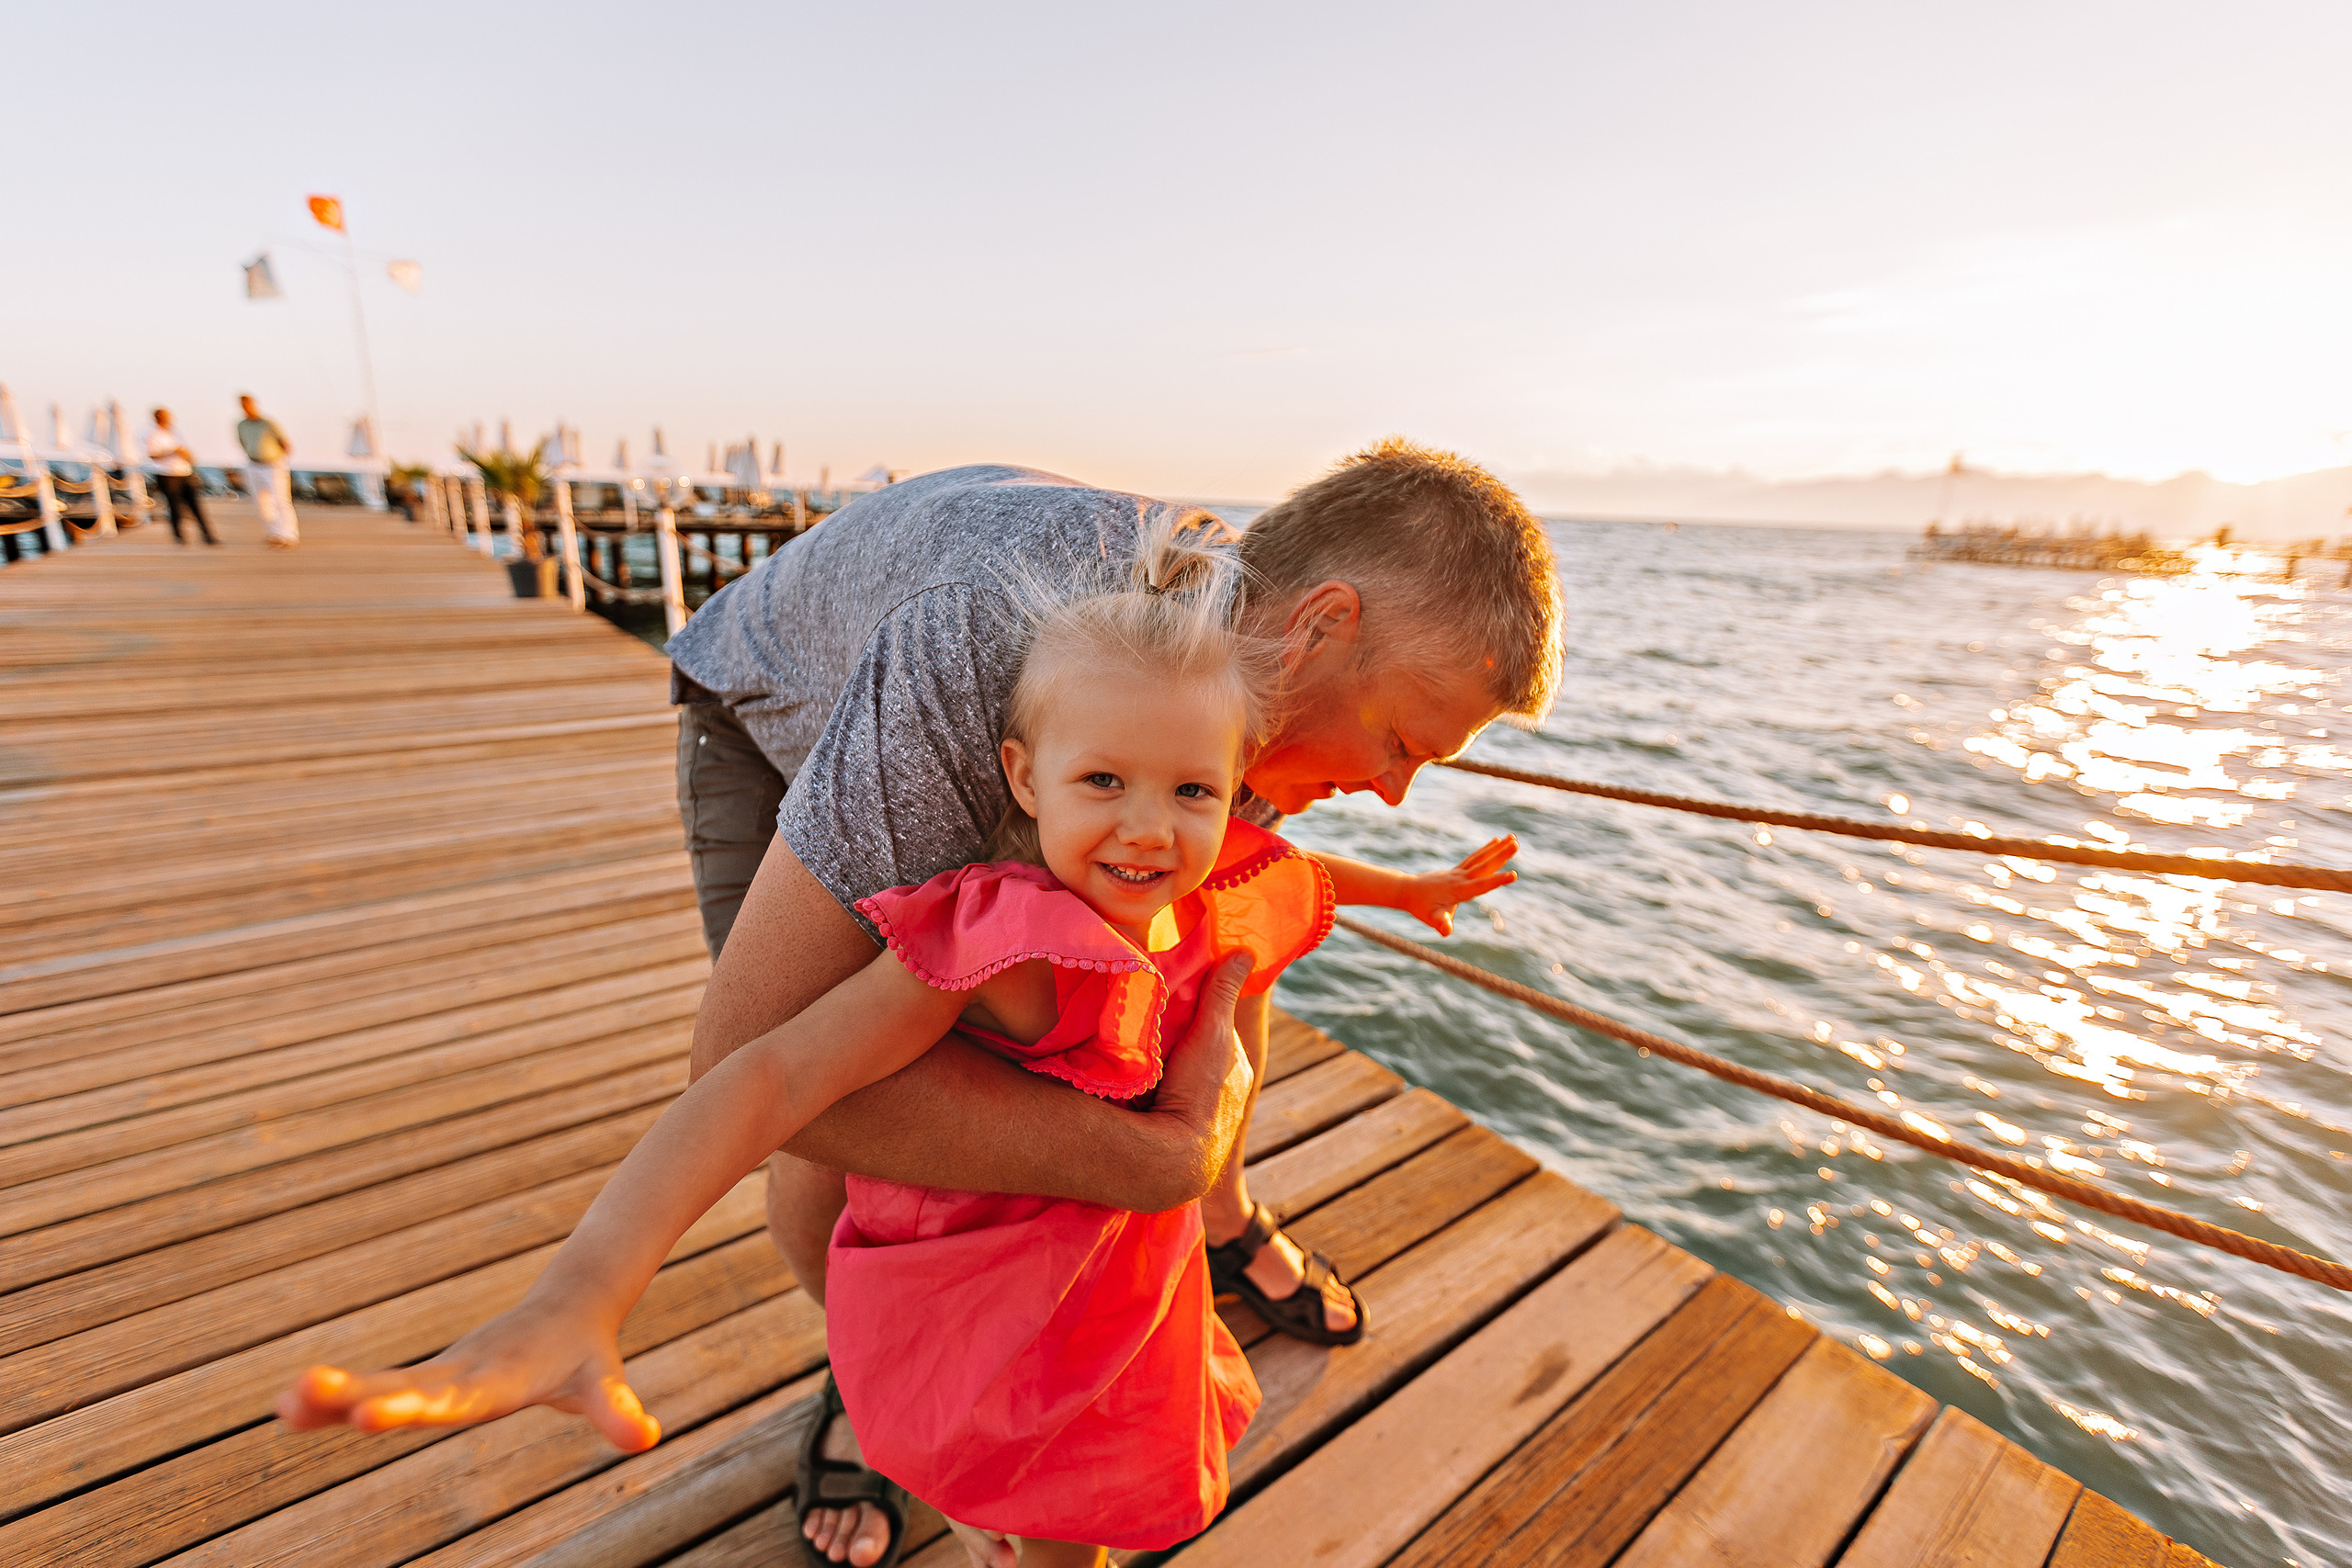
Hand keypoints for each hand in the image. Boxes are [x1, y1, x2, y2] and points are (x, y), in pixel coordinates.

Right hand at [274, 1297, 657, 1451]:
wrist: (571, 1303)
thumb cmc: (587, 1352)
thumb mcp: (604, 1382)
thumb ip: (617, 1409)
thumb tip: (646, 1437)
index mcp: (498, 1377)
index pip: (453, 1398)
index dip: (414, 1407)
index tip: (371, 1413)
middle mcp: (460, 1372)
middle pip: (404, 1386)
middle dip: (354, 1394)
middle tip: (300, 1394)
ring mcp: (440, 1373)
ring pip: (383, 1384)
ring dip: (333, 1397)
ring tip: (281, 1405)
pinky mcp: (430, 1379)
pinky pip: (379, 1389)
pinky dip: (336, 1400)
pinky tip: (291, 1412)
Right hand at [1138, 952, 1255, 1204]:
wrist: (1174, 1157)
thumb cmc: (1201, 1091)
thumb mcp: (1213, 1032)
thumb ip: (1223, 992)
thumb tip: (1246, 950)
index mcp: (1235, 1070)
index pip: (1216, 1030)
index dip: (1196, 1012)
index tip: (1172, 998)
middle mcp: (1223, 1095)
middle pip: (1195, 1054)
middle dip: (1176, 1039)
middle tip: (1145, 1021)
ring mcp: (1199, 1119)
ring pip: (1177, 1078)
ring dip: (1159, 1067)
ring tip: (1130, 1050)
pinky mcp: (1173, 1136)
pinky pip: (1160, 1102)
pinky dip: (1147, 1091)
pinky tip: (1128, 1084)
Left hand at [1398, 835, 1517, 935]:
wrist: (1406, 890)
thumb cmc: (1420, 907)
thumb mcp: (1432, 918)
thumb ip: (1441, 923)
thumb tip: (1446, 931)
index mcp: (1459, 890)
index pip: (1482, 885)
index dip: (1497, 880)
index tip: (1513, 874)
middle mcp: (1460, 878)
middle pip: (1484, 865)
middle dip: (1501, 855)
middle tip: (1516, 843)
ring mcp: (1458, 872)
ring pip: (1481, 858)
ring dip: (1497, 848)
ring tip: (1513, 837)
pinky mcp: (1456, 871)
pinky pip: (1474, 858)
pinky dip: (1486, 850)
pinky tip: (1495, 842)